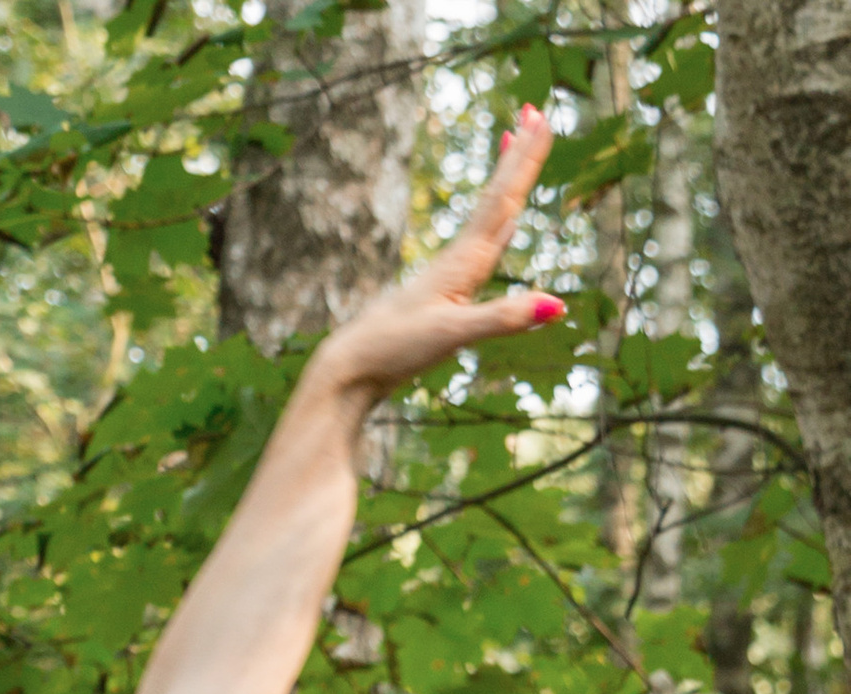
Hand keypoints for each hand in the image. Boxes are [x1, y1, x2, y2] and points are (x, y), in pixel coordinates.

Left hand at [317, 110, 562, 409]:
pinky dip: (495, 227)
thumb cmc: (396, 350)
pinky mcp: (442, 293)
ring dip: (505, 181)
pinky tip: (501, 225)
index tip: (539, 116)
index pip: (502, 199)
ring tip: (513, 144)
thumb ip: (503, 318)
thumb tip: (556, 306)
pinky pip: (480, 247)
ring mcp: (450, 274)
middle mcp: (459, 259)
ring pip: (488, 216)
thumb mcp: (453, 335)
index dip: (523, 160)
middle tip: (534, 111)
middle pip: (496, 197)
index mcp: (464, 261)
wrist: (351, 368)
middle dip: (517, 156)